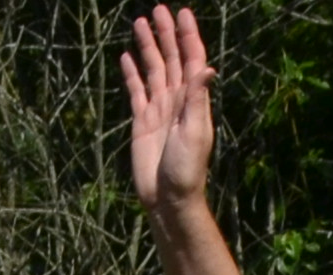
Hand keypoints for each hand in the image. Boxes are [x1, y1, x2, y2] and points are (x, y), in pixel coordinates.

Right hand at [122, 7, 214, 212]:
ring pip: (153, 70)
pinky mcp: (141, 121)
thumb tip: (207, 68)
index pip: (192, 59)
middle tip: (159, 9)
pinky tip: (126, 57)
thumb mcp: (194, 132)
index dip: (188, 36)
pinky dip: (132, 73)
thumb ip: (197, 98)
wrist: (168, 197)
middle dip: (166, 34)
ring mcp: (158, 109)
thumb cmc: (186, 169)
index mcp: (192, 99)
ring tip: (139, 23)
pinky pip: (135, 91)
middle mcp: (176, 100)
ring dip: (147, 47)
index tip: (182, 14)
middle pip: (171, 58)